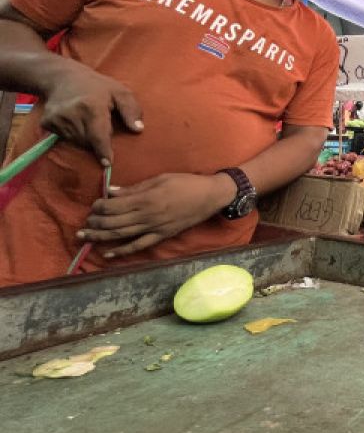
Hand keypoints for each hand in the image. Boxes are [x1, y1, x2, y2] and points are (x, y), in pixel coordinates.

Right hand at [42, 68, 142, 165]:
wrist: (62, 77)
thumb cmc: (97, 86)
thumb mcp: (120, 92)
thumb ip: (132, 110)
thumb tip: (138, 129)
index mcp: (92, 107)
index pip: (98, 135)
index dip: (103, 150)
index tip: (108, 163)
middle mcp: (72, 113)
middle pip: (88, 142)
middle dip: (98, 139)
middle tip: (99, 122)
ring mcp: (57, 118)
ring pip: (76, 142)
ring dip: (86, 137)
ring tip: (87, 119)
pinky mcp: (47, 122)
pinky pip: (64, 138)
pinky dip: (73, 134)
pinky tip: (74, 119)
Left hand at [78, 173, 235, 257]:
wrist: (210, 196)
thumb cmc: (185, 183)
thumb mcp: (160, 179)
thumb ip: (135, 188)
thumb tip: (111, 192)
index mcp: (145, 198)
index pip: (114, 206)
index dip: (99, 207)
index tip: (93, 205)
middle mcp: (147, 215)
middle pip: (113, 222)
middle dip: (95, 223)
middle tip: (84, 223)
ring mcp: (154, 228)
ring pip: (121, 235)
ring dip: (100, 237)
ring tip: (84, 237)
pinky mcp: (161, 236)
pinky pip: (138, 246)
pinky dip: (122, 251)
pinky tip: (108, 254)